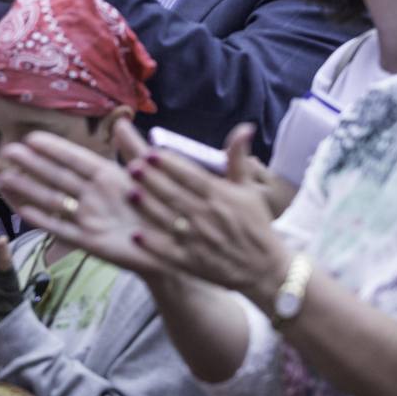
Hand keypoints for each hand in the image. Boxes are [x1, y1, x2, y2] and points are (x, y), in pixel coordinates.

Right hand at [0, 130, 169, 277]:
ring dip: (30, 190)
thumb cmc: (163, 208)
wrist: (175, 247)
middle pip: (59, 176)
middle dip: (33, 164)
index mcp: (108, 176)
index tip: (31, 137)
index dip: (54, 148)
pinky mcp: (91, 242)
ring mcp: (90, 218)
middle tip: (9, 152)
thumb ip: (134, 149)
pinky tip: (24, 211)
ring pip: (55, 201)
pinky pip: (63, 230)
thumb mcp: (151, 174)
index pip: (76, 158)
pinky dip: (44, 221)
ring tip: (5, 179)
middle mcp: (94, 195)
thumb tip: (120, 120)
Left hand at [115, 121, 290, 307]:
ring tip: (130, 193)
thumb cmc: (254, 224)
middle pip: (176, 195)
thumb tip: (244, 127)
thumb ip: (239, 158)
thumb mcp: (248, 189)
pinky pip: (170, 252)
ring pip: (169, 221)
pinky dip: (154, 245)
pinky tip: (136, 235)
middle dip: (153, 181)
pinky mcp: (193, 262)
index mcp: (220, 196)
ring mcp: (199, 240)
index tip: (151, 152)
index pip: (192, 176)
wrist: (265, 268)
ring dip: (149, 208)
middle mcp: (208, 216)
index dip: (171, 165)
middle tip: (132, 166)